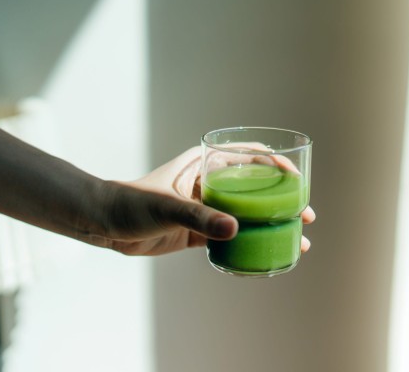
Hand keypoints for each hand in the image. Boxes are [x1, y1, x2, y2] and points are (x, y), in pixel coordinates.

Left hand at [86, 147, 314, 255]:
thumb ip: (198, 217)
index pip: (247, 156)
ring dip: (270, 223)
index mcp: (202, 164)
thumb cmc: (131, 203)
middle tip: (306, 215)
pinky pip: (230, 235)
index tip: (295, 179)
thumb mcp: (166, 207)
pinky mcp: (198, 230)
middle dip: (282, 199)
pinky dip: (248, 241)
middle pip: (254, 187)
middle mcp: (208, 183)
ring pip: (246, 213)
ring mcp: (204, 207)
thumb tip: (234, 230)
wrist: (103, 224)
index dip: (275, 163)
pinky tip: (264, 251)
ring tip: (296, 238)